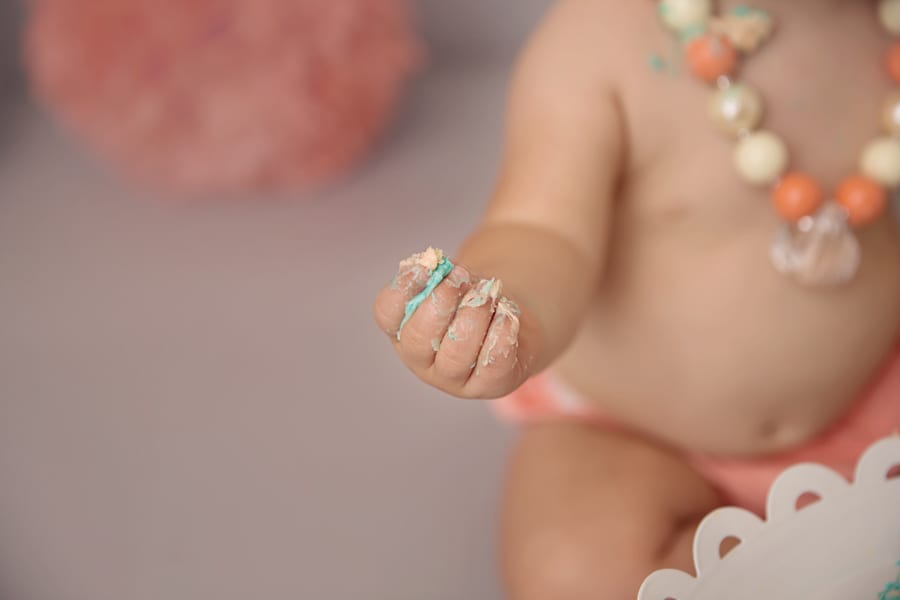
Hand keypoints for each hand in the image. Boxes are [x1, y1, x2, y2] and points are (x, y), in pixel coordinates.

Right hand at [374, 248, 529, 398]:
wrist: (507, 321)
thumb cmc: (470, 299)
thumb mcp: (452, 280)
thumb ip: (441, 273)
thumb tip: (436, 263)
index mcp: (401, 329)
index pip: (387, 313)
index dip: (403, 288)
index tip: (426, 265)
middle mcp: (421, 359)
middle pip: (418, 339)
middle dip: (440, 303)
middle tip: (459, 278)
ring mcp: (453, 379)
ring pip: (456, 355)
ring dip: (473, 317)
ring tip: (488, 293)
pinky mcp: (489, 386)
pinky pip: (493, 365)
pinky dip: (501, 335)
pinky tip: (506, 315)